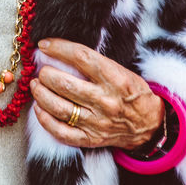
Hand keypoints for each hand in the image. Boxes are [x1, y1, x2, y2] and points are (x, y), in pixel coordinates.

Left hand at [29, 37, 164, 149]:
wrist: (149, 125)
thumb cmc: (131, 92)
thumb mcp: (121, 71)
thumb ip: (94, 63)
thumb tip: (59, 51)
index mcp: (115, 79)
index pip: (81, 57)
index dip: (59, 48)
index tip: (44, 45)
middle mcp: (106, 101)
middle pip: (65, 84)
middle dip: (46, 74)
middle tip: (41, 70)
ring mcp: (97, 122)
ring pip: (59, 108)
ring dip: (40, 94)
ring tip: (36, 85)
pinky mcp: (91, 139)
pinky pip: (61, 132)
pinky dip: (45, 120)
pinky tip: (39, 108)